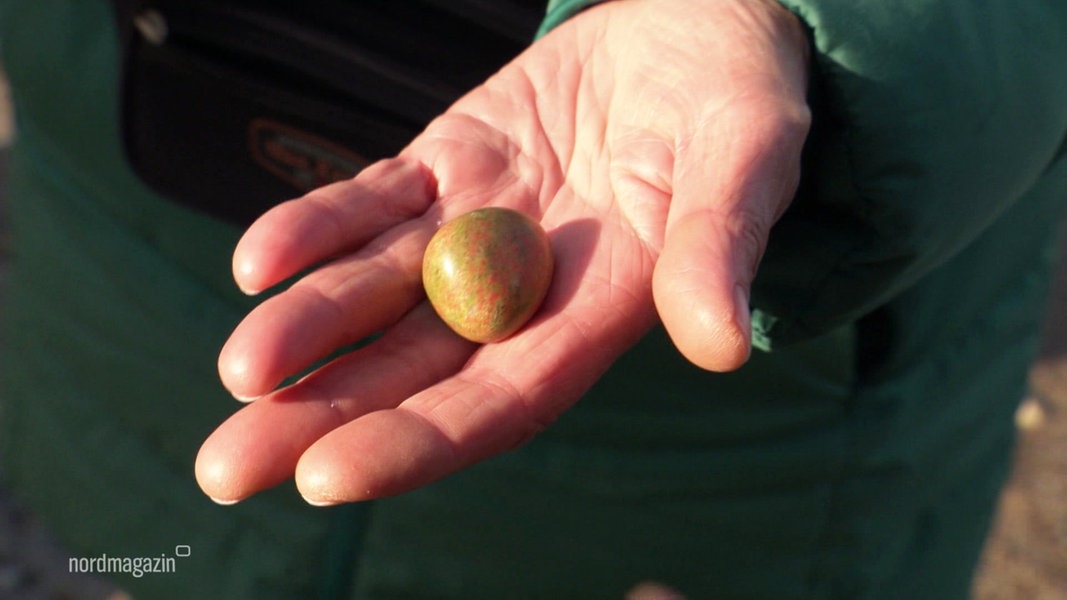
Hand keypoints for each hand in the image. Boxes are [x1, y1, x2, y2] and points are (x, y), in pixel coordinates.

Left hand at [196, 0, 809, 504]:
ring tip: (238, 373)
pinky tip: (255, 263)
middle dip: (327, 418)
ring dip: (306, 331)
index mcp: (604, 308)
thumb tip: (718, 344)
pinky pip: (372, 205)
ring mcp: (478, 226)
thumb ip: (722, 243)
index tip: (331, 476)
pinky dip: (317, 230)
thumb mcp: (749, 157)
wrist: (697, 23)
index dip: (422, 439)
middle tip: (232, 468)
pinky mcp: (447, 168)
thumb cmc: (743, 96)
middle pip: (419, 369)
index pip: (506, 397)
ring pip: (381, 293)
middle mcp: (529, 287)